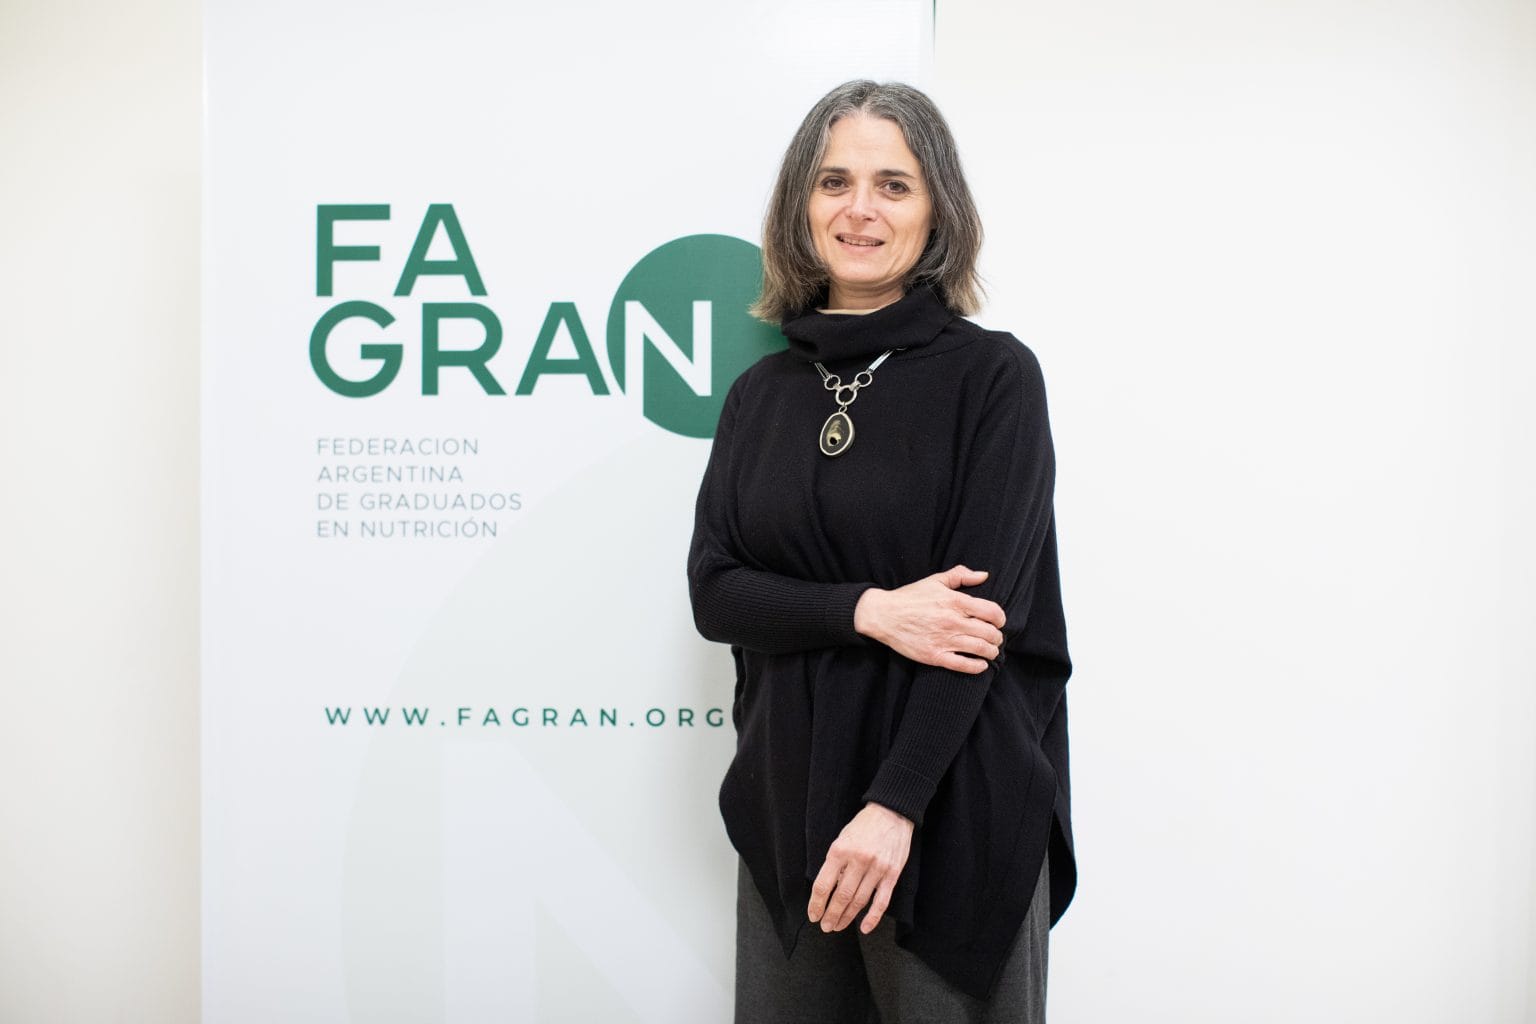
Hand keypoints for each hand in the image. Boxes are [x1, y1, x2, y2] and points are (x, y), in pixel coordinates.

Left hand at [807, 803, 914, 933]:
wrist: (892, 812)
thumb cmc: (863, 826)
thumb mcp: (842, 839)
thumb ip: (835, 864)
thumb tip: (829, 891)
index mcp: (840, 850)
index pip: (823, 885)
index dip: (816, 904)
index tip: (813, 915)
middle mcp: (858, 860)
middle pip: (841, 896)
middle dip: (831, 915)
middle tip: (825, 926)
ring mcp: (877, 868)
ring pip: (859, 901)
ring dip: (847, 917)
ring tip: (838, 926)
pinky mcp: (892, 874)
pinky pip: (881, 901)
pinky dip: (873, 917)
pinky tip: (864, 928)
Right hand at [853, 565, 1006, 672]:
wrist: (884, 615)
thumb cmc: (910, 597)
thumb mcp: (935, 580)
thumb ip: (961, 575)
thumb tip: (984, 575)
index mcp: (955, 601)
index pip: (992, 612)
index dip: (1000, 618)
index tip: (999, 621)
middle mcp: (952, 621)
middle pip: (989, 632)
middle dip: (997, 637)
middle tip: (996, 638)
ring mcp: (944, 640)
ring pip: (980, 649)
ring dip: (991, 651)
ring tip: (991, 651)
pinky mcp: (934, 656)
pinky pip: (963, 665)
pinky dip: (977, 666)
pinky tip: (981, 664)